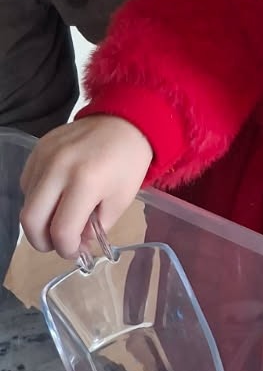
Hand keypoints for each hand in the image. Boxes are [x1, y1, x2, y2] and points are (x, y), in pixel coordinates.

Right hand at [20, 116, 152, 260]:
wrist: (125, 121)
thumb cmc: (128, 163)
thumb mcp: (120, 202)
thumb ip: (95, 228)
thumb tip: (74, 242)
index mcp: (85, 181)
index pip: (61, 230)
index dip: (67, 249)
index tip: (76, 250)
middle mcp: (59, 167)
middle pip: (31, 220)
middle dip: (43, 241)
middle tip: (59, 243)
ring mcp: (44, 155)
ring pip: (27, 202)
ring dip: (40, 219)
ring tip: (61, 217)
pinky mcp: (38, 147)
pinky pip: (28, 183)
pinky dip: (38, 198)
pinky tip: (57, 196)